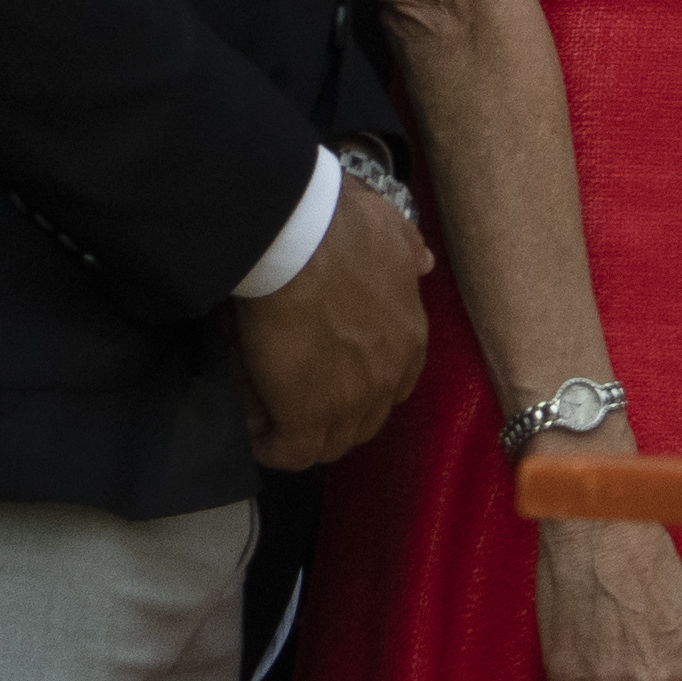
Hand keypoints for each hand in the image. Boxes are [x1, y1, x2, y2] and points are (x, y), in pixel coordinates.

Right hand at [231, 176, 431, 470]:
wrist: (300, 242)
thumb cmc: (340, 227)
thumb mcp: (390, 229)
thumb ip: (410, 250)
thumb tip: (425, 264)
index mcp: (410, 336)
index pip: (396, 383)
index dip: (366, 385)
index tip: (336, 378)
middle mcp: (389, 375)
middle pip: (366, 419)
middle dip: (336, 416)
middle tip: (298, 401)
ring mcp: (352, 400)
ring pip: (331, 442)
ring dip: (304, 434)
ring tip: (271, 418)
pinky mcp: (308, 415)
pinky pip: (293, 452)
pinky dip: (273, 448)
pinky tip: (256, 434)